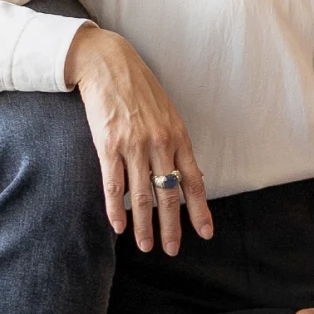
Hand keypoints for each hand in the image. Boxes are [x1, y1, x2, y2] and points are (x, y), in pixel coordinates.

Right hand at [66, 24, 212, 251]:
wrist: (107, 64)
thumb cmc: (138, 89)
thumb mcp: (167, 114)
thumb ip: (174, 143)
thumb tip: (183, 173)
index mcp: (178, 136)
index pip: (194, 181)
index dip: (201, 209)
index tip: (206, 232)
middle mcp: (160, 144)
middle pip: (170, 194)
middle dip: (172, 226)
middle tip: (172, 250)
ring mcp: (134, 145)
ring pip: (143, 195)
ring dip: (145, 225)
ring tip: (146, 246)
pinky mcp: (108, 145)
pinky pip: (114, 184)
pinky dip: (117, 208)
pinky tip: (119, 226)